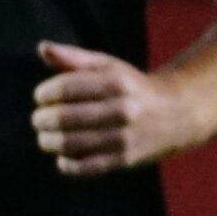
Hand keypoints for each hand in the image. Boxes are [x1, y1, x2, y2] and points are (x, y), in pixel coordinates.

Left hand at [31, 42, 200, 176]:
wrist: (177, 113)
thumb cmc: (132, 86)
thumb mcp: (108, 66)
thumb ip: (74, 57)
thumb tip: (42, 48)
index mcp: (115, 82)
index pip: (65, 88)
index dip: (45, 93)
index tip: (41, 97)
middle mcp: (121, 109)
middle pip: (64, 118)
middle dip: (42, 119)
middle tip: (39, 119)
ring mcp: (124, 136)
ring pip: (70, 144)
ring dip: (49, 142)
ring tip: (46, 137)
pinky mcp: (125, 159)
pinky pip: (85, 166)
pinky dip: (67, 163)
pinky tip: (63, 156)